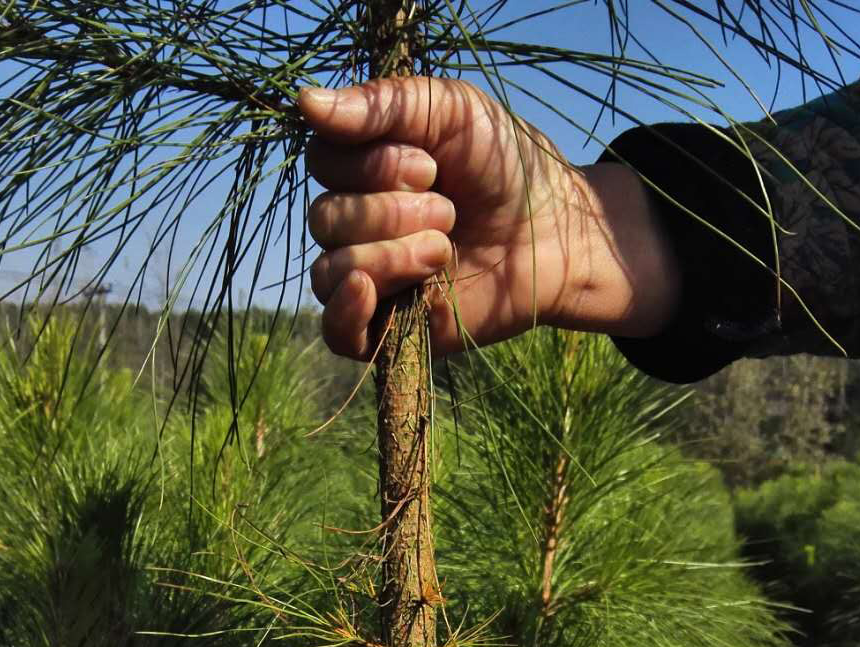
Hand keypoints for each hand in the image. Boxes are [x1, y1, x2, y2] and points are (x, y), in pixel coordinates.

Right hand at [298, 77, 680, 359]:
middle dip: (390, 210)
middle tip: (449, 210)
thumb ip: (382, 104)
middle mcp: (356, 225)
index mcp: (361, 170)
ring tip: (445, 249)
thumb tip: (302, 100)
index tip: (432, 165)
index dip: (371, 163)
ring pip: (330, 271)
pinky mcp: (389, 331)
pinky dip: (345, 310)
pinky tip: (369, 290)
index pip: (322, 162)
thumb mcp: (450, 111)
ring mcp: (369, 281)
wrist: (557, 233)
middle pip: (324, 218)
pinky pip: (336, 332)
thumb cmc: (506, 167)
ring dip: (390, 253)